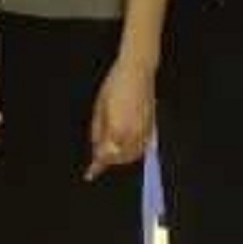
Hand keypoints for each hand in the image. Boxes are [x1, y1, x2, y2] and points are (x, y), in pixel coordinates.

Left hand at [86, 62, 155, 177]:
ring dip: (122, 158)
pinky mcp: (152, 125)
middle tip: (99, 159)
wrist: (137, 71)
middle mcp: (133, 133)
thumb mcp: (99, 107)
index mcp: (117, 129)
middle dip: (110, 161)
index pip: (106, 155)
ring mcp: (145, 130)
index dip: (97, 166)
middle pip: (121, 158)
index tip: (90, 173)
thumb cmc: (115, 85)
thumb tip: (97, 146)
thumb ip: (97, 131)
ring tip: (111, 154)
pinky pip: (143, 146)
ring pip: (134, 154)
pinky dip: (134, 151)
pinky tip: (126, 147)